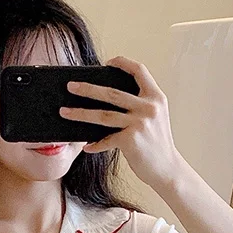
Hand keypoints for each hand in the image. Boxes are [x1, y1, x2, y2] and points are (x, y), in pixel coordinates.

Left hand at [59, 55, 183, 188]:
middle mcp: (149, 107)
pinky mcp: (131, 140)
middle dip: (88, 88)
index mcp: (156, 97)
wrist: (167, 169)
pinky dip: (95, 144)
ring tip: (65, 112)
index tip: (108, 63)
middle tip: (70, 86)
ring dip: (80, 113)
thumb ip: (139, 105)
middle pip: (112, 93)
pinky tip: (86, 147)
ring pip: (103, 115)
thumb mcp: (155, 118)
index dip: (123, 64)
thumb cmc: (156, 144)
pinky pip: (106, 140)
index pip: (139, 71)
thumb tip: (107, 101)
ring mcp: (139, 123)